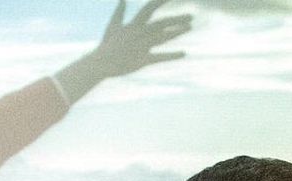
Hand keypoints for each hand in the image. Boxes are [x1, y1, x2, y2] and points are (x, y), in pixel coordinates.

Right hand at [54, 1, 193, 103]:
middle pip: (162, 23)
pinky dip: (172, 55)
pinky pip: (160, 57)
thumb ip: (119, 12)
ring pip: (163, 37)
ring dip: (177, 31)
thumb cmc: (107, 44)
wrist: (101, 63)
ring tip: (189, 27)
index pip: (149, 9)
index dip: (160, 1)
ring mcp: (142, 47)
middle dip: (177, 19)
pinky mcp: (143, 60)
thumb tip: (122, 0)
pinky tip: (183, 53)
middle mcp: (140, 34)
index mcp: (134, 25)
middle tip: (190, 16)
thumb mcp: (113, 26)